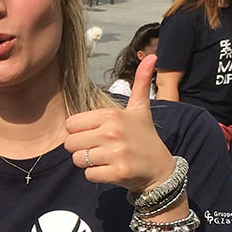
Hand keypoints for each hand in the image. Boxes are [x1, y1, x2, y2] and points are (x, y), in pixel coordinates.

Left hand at [64, 54, 174, 193]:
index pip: (70, 124)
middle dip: (81, 148)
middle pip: (70, 143)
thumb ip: (140, 83)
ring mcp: (115, 153)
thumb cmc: (145, 137)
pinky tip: (110, 170)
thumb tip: (153, 56)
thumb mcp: (141, 109)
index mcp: (111, 115)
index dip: (79, 132)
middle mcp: (112, 132)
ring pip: (78, 160)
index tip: (95, 134)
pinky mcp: (118, 172)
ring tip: (106, 159)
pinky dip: (96, 175)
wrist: (160, 169)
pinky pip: (89, 175)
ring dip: (88, 163)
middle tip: (100, 149)